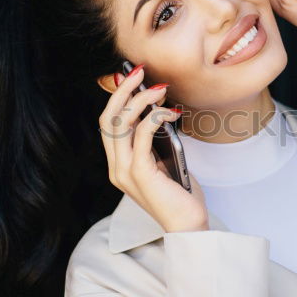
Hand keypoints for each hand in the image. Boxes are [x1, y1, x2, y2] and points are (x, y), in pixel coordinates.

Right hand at [98, 65, 208, 232]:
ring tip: (159, 88)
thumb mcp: (164, 162)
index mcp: (119, 165)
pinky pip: (141, 135)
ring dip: (140, 100)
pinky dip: (154, 117)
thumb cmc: (181, 195)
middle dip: (123, 90)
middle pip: (108, 118)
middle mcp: (116, 168)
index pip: (108, 124)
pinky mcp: (140, 173)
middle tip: (139, 71)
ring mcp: (124, 171)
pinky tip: (169, 112)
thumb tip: (158, 111)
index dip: (117, 98)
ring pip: (121, 122)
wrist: (189, 226)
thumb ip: (155, 142)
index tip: (132, 78)